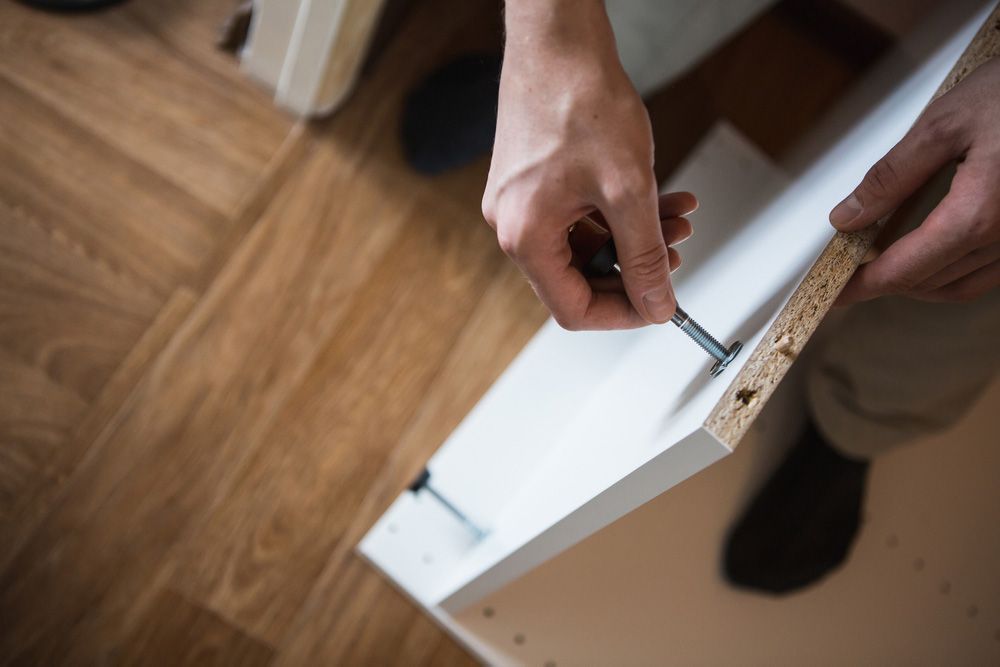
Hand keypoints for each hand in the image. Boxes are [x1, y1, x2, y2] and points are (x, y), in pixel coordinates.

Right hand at [482, 0, 680, 329]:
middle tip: (675, 252)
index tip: (659, 303)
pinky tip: (658, 194)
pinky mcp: (533, 182)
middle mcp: (513, 224)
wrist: (558, 41)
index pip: (573, 307)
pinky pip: (579, 215)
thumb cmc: (579, 101)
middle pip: (580, 277)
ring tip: (676, 215)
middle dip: (636, 266)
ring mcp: (521, 202)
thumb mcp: (628, 190)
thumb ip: (644, 255)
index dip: (624, 312)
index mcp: (525, 237)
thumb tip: (657, 303)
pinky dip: (619, 211)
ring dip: (634, 235)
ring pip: (586, 243)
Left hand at [830, 57, 999, 304]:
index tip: (833, 293)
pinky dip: (953, 271)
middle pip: (930, 283)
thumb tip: (848, 216)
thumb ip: (892, 176)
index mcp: (977, 216)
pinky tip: (931, 249)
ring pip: (962, 285)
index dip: (862, 286)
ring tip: (882, 261)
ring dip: (919, 281)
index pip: (904, 271)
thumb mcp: (944, 124)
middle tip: (849, 270)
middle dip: (885, 281)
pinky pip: (990, 270)